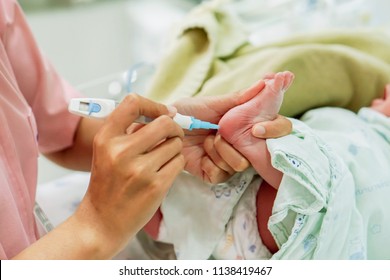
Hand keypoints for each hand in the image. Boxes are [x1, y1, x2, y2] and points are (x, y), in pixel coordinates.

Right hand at [74, 94, 184, 257]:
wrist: (102, 221)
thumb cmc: (107, 183)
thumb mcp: (106, 151)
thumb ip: (129, 131)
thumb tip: (166, 113)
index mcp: (105, 138)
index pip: (133, 103)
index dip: (154, 104)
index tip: (164, 112)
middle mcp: (120, 151)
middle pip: (165, 123)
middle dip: (174, 128)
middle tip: (172, 136)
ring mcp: (139, 170)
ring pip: (176, 144)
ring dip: (174, 149)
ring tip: (162, 159)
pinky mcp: (155, 186)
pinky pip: (179, 162)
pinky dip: (176, 164)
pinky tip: (164, 172)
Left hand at [173, 80, 291, 183]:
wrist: (166, 126)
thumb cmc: (189, 111)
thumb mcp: (214, 103)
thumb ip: (240, 97)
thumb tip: (266, 81)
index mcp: (246, 127)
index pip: (278, 130)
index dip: (274, 130)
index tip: (256, 128)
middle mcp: (242, 145)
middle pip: (260, 153)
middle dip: (236, 142)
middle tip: (218, 132)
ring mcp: (228, 161)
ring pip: (239, 164)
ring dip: (219, 150)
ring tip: (206, 140)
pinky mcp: (214, 175)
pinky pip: (221, 174)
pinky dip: (209, 162)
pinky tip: (200, 153)